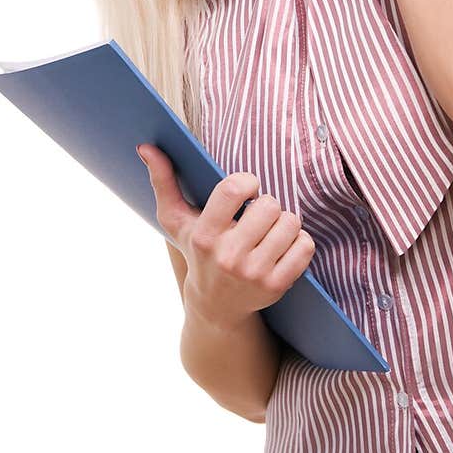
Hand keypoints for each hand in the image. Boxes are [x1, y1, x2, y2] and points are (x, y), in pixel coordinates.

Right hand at [137, 144, 315, 326]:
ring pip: (291, 223)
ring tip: (269, 231)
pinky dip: (299, 242)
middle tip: (257, 216)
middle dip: (267, 204)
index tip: (246, 190)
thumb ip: (163, 181)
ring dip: (284, 223)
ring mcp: (254, 274)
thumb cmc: (197, 251)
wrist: (215, 306)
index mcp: (204, 235)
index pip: (235, 189)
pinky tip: (282, 247)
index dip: (248, 181)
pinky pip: (305, 245)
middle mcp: (228, 256)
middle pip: (269, 205)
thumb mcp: (176, 220)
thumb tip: (146, 146)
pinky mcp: (277, 286)